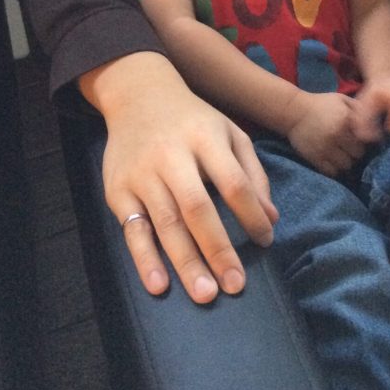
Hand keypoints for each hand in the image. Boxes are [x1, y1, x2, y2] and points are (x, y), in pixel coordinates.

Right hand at [90, 53, 278, 304]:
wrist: (138, 95)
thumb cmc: (194, 121)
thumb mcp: (230, 133)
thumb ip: (252, 173)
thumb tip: (271, 218)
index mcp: (206, 138)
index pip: (234, 181)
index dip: (251, 214)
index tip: (266, 242)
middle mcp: (173, 155)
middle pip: (197, 207)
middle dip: (218, 248)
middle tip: (235, 285)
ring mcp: (142, 174)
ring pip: (165, 222)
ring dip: (186, 262)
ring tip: (205, 295)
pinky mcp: (118, 189)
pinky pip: (133, 229)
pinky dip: (145, 258)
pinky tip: (158, 285)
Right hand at [286, 92, 365, 175]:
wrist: (294, 111)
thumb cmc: (321, 104)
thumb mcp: (341, 99)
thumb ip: (359, 108)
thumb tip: (375, 121)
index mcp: (346, 119)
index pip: (367, 139)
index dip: (367, 140)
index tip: (364, 140)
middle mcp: (337, 134)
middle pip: (358, 154)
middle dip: (357, 151)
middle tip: (352, 147)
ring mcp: (325, 148)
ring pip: (346, 165)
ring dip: (347, 161)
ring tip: (343, 155)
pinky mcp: (315, 158)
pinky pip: (332, 171)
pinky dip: (335, 168)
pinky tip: (334, 160)